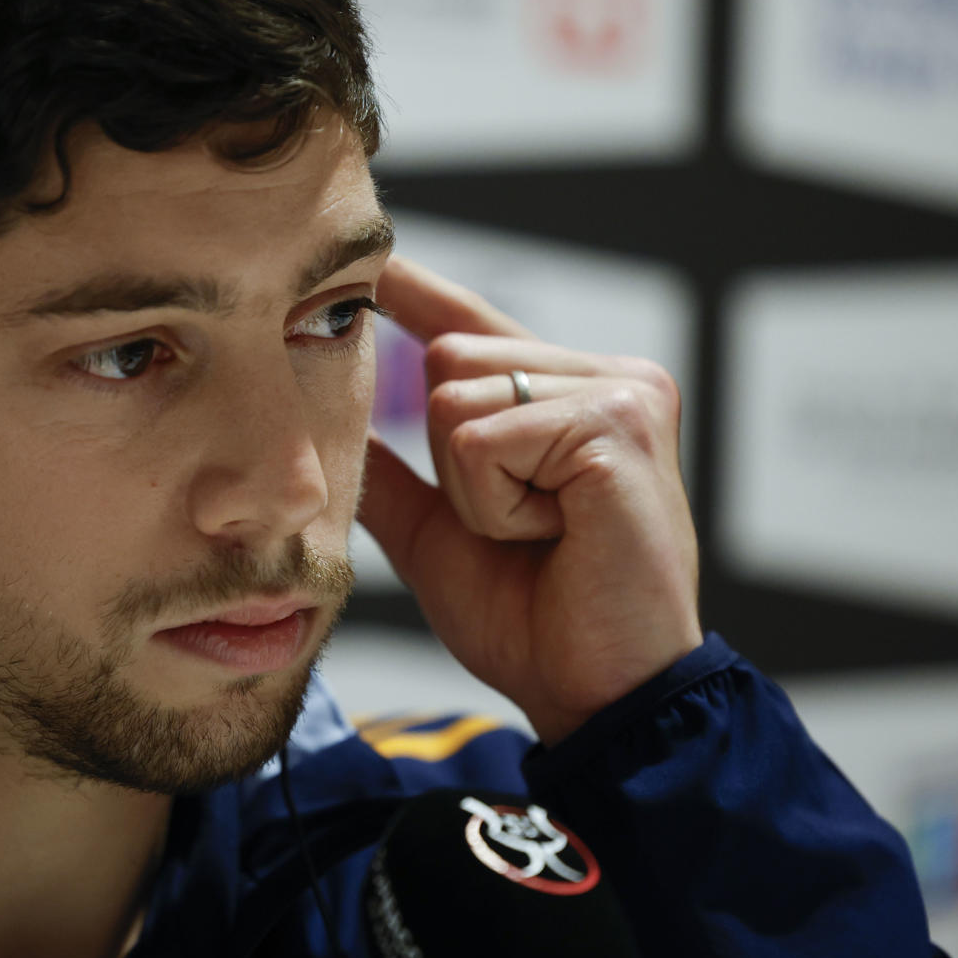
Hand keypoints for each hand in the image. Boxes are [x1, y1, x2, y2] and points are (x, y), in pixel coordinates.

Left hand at [357, 255, 702, 746]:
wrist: (602, 697)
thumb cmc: (538, 623)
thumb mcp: (443, 536)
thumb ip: (395, 474)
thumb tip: (337, 421)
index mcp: (567, 399)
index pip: (473, 328)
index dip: (418, 293)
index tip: (371, 260)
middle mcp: (605, 377)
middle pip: (447, 360)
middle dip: (454, 462)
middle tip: (526, 530)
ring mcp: (620, 391)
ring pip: (457, 398)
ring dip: (476, 492)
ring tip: (545, 535)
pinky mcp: (617, 420)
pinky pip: (485, 438)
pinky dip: (497, 505)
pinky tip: (558, 535)